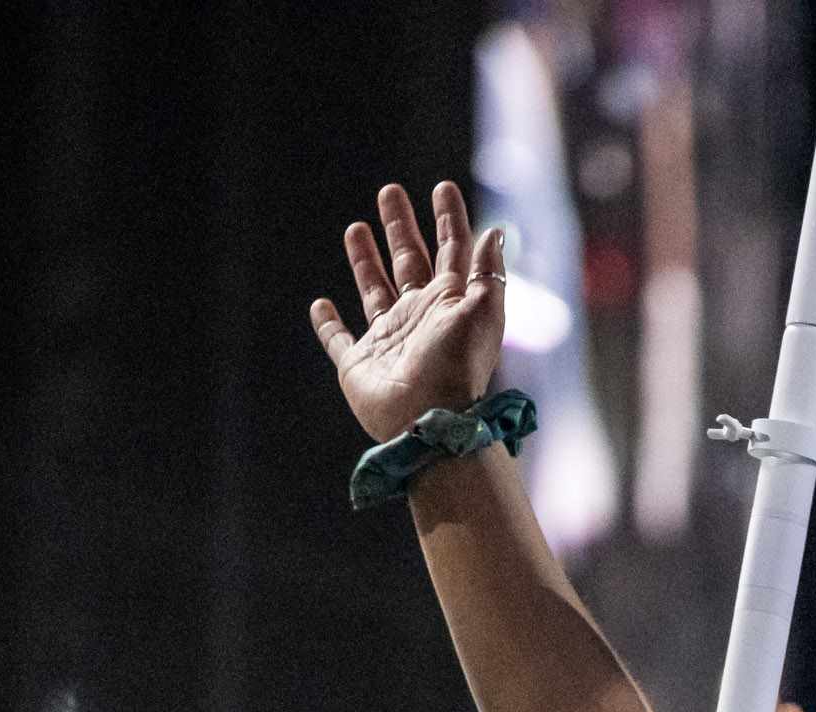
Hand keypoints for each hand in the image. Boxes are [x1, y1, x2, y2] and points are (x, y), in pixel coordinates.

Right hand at [311, 180, 513, 446]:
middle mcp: (419, 317)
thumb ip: (487, 273)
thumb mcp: (481, 313)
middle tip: (390, 192)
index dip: (448, 219)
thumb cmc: (457, 367)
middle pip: (408, 261)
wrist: (428, 420)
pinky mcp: (358, 365)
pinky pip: (338, 340)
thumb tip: (496, 231)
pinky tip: (320, 305)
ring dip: (365, 260)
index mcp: (449, 304)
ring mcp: (388, 341)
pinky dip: (328, 324)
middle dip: (401, 226)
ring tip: (355, 227)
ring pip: (374, 290)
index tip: (442, 187)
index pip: (451, 251)